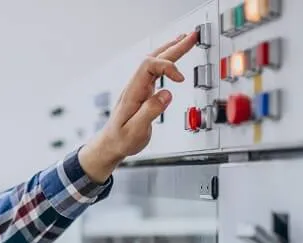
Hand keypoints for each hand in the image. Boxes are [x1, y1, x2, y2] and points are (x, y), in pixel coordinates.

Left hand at [78, 31, 198, 181]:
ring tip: (187, 39)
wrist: (110, 144)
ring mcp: (139, 88)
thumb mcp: (135, 131)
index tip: (180, 79)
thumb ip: (150, 112)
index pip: (148, 66)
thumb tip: (166, 94)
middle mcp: (135, 86)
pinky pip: (156, 70)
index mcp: (132, 92)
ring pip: (155, 62)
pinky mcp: (143, 92)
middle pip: (154, 58)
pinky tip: (174, 55)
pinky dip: (168, 60)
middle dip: (174, 47)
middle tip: (192, 36)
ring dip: (172, 49)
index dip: (167, 67)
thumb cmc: (120, 140)